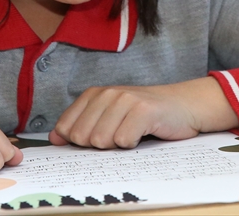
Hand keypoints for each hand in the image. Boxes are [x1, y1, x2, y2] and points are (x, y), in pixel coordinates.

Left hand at [50, 77, 238, 149]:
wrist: (184, 106)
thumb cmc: (145, 116)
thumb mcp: (110, 117)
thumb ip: (82, 125)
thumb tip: (55, 138)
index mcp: (94, 94)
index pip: (66, 128)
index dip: (80, 142)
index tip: (100, 137)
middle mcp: (107, 93)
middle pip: (82, 137)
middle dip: (100, 145)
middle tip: (120, 134)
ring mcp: (125, 99)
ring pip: (102, 141)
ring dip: (118, 145)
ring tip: (133, 133)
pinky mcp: (143, 110)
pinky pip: (124, 141)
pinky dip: (134, 145)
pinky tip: (144, 133)